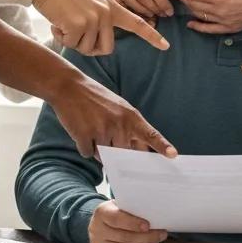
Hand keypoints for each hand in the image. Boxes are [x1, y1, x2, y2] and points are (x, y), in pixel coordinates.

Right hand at [32, 0, 169, 54]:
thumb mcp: (90, 4)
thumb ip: (101, 20)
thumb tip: (103, 46)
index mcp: (112, 7)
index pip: (136, 23)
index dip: (152, 36)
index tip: (166, 45)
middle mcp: (107, 13)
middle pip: (106, 49)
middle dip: (89, 47)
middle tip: (74, 31)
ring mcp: (95, 18)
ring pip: (87, 48)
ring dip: (73, 41)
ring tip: (65, 21)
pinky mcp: (80, 24)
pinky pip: (72, 44)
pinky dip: (62, 37)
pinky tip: (57, 22)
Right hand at [47, 69, 177, 158]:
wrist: (68, 86)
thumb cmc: (96, 99)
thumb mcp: (119, 108)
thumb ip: (130, 129)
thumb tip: (139, 152)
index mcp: (131, 116)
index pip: (150, 134)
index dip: (163, 146)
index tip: (173, 156)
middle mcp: (119, 124)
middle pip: (123, 154)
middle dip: (115, 149)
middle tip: (104, 130)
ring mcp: (102, 131)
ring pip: (104, 155)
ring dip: (98, 147)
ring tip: (91, 126)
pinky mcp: (84, 136)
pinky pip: (88, 153)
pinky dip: (84, 146)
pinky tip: (81, 129)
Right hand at [89, 200, 166, 242]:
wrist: (99, 223)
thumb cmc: (115, 212)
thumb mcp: (120, 204)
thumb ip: (132, 208)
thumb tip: (153, 214)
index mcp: (101, 213)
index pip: (117, 219)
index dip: (133, 223)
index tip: (148, 225)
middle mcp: (97, 230)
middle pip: (125, 237)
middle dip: (147, 237)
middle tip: (161, 234)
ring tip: (156, 240)